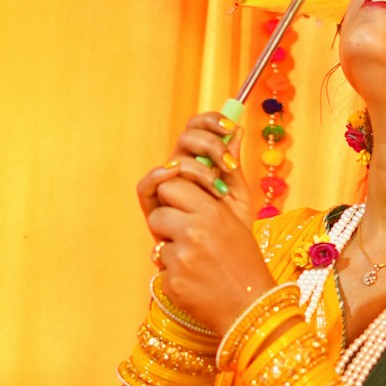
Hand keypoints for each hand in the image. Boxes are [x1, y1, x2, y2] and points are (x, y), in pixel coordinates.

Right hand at [134, 110, 247, 230]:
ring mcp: (168, 187)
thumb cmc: (231, 231)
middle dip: (209, 144)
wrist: (224, 264)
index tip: (230, 127)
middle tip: (228, 164)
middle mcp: (183, 170)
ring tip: (216, 184)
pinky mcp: (154, 207)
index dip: (211, 121)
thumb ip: (234, 164)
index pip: (200, 128)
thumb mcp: (238, 194)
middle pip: (186, 138)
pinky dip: (158, 175)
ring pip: (172, 159)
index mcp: (203, 161)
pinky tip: (174, 172)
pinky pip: (146, 186)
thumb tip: (237, 129)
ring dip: (195, 166)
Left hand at [137, 113, 272, 338]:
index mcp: (213, 212)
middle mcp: (195, 231)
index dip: (176, 195)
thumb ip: (228, 178)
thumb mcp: (240, 217)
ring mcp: (181, 257)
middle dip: (167, 220)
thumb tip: (235, 133)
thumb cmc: (245, 260)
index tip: (186, 205)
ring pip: (157, 240)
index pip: (172, 184)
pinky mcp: (172, 281)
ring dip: (169, 247)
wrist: (250, 307)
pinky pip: (160, 266)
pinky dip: (174, 272)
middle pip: (157, 211)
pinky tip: (195, 279)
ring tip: (195, 259)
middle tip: (185, 233)